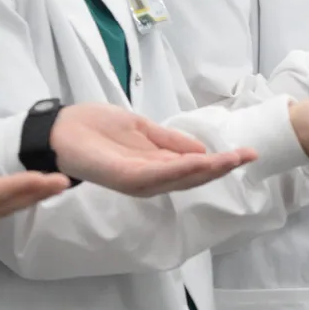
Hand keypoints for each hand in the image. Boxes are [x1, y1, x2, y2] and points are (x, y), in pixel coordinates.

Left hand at [50, 103, 257, 195]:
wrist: (59, 129)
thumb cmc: (94, 128)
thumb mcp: (140, 129)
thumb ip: (169, 141)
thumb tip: (203, 150)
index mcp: (153, 167)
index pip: (193, 168)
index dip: (220, 162)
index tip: (247, 153)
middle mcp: (149, 179)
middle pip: (192, 177)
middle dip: (221, 167)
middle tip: (249, 156)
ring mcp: (137, 180)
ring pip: (180, 178)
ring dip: (208, 169)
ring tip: (233, 159)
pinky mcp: (124, 176)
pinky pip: (158, 174)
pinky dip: (181, 168)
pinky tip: (201, 160)